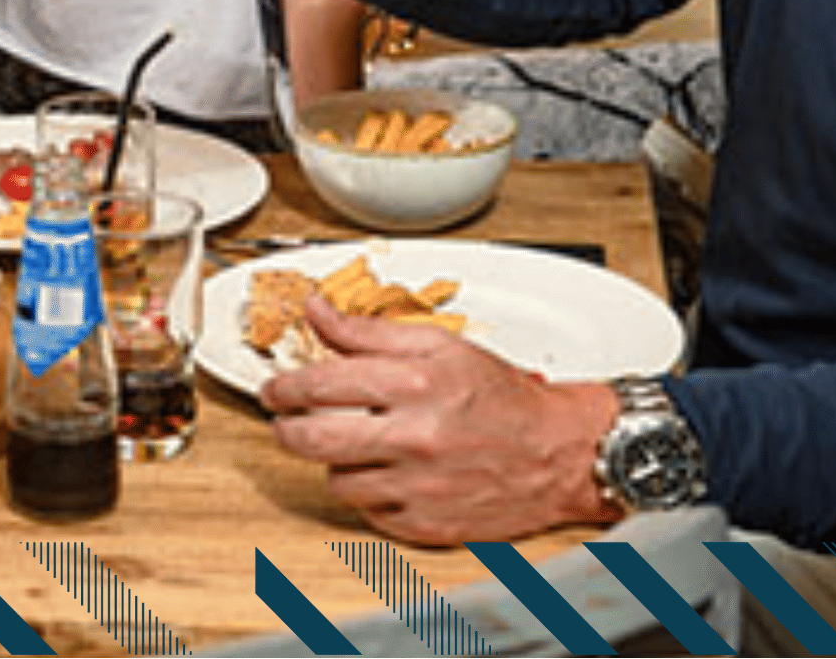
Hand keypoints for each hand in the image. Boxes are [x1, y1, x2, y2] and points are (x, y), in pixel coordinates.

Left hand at [259, 296, 618, 542]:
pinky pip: (370, 514)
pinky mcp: (427, 525)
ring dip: (337, 463)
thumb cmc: (505, 399)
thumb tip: (316, 311)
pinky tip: (388, 475)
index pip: (320, 384)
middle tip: (286, 422)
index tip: (273, 389)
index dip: (283, 386)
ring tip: (358, 446)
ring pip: (337, 482)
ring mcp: (419, 487)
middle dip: (286, 429)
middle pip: (312, 440)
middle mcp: (414, 438)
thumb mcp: (440, 346)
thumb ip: (369, 332)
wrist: (562, 453)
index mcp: (415, 385)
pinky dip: (371, 495)